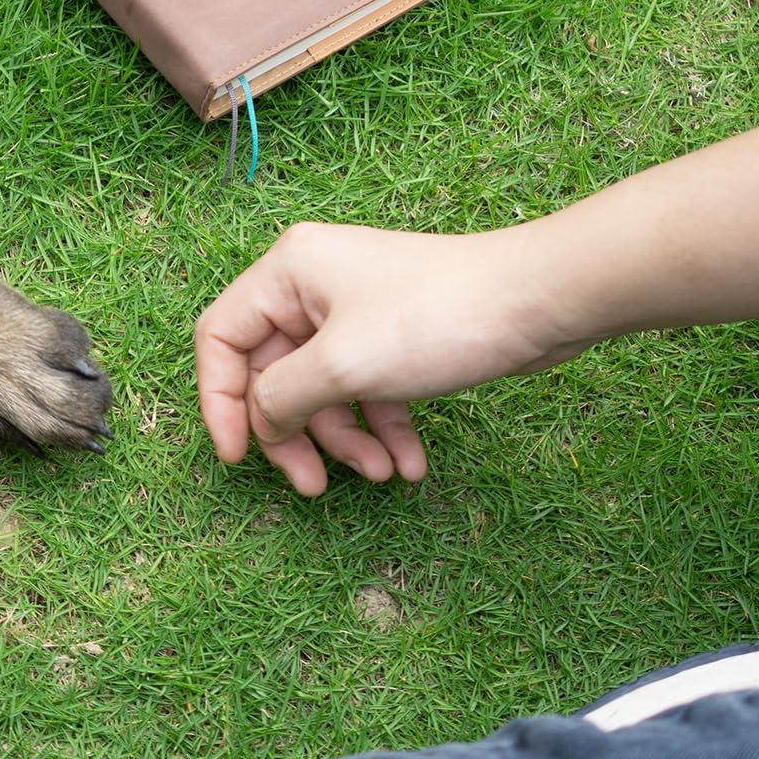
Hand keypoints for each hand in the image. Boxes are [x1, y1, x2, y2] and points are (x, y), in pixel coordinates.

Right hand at [194, 223, 581, 494]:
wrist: (539, 302)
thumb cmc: (436, 318)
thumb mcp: (343, 366)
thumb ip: (283, 398)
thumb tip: (260, 422)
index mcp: (286, 273)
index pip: (221, 338)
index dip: (219, 401)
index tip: (237, 457)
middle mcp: (312, 287)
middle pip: (273, 373)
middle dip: (295, 433)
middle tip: (312, 485)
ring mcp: (355, 312)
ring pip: (323, 389)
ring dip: (346, 439)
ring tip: (381, 474)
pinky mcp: (393, 336)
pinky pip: (366, 390)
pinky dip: (382, 428)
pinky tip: (409, 466)